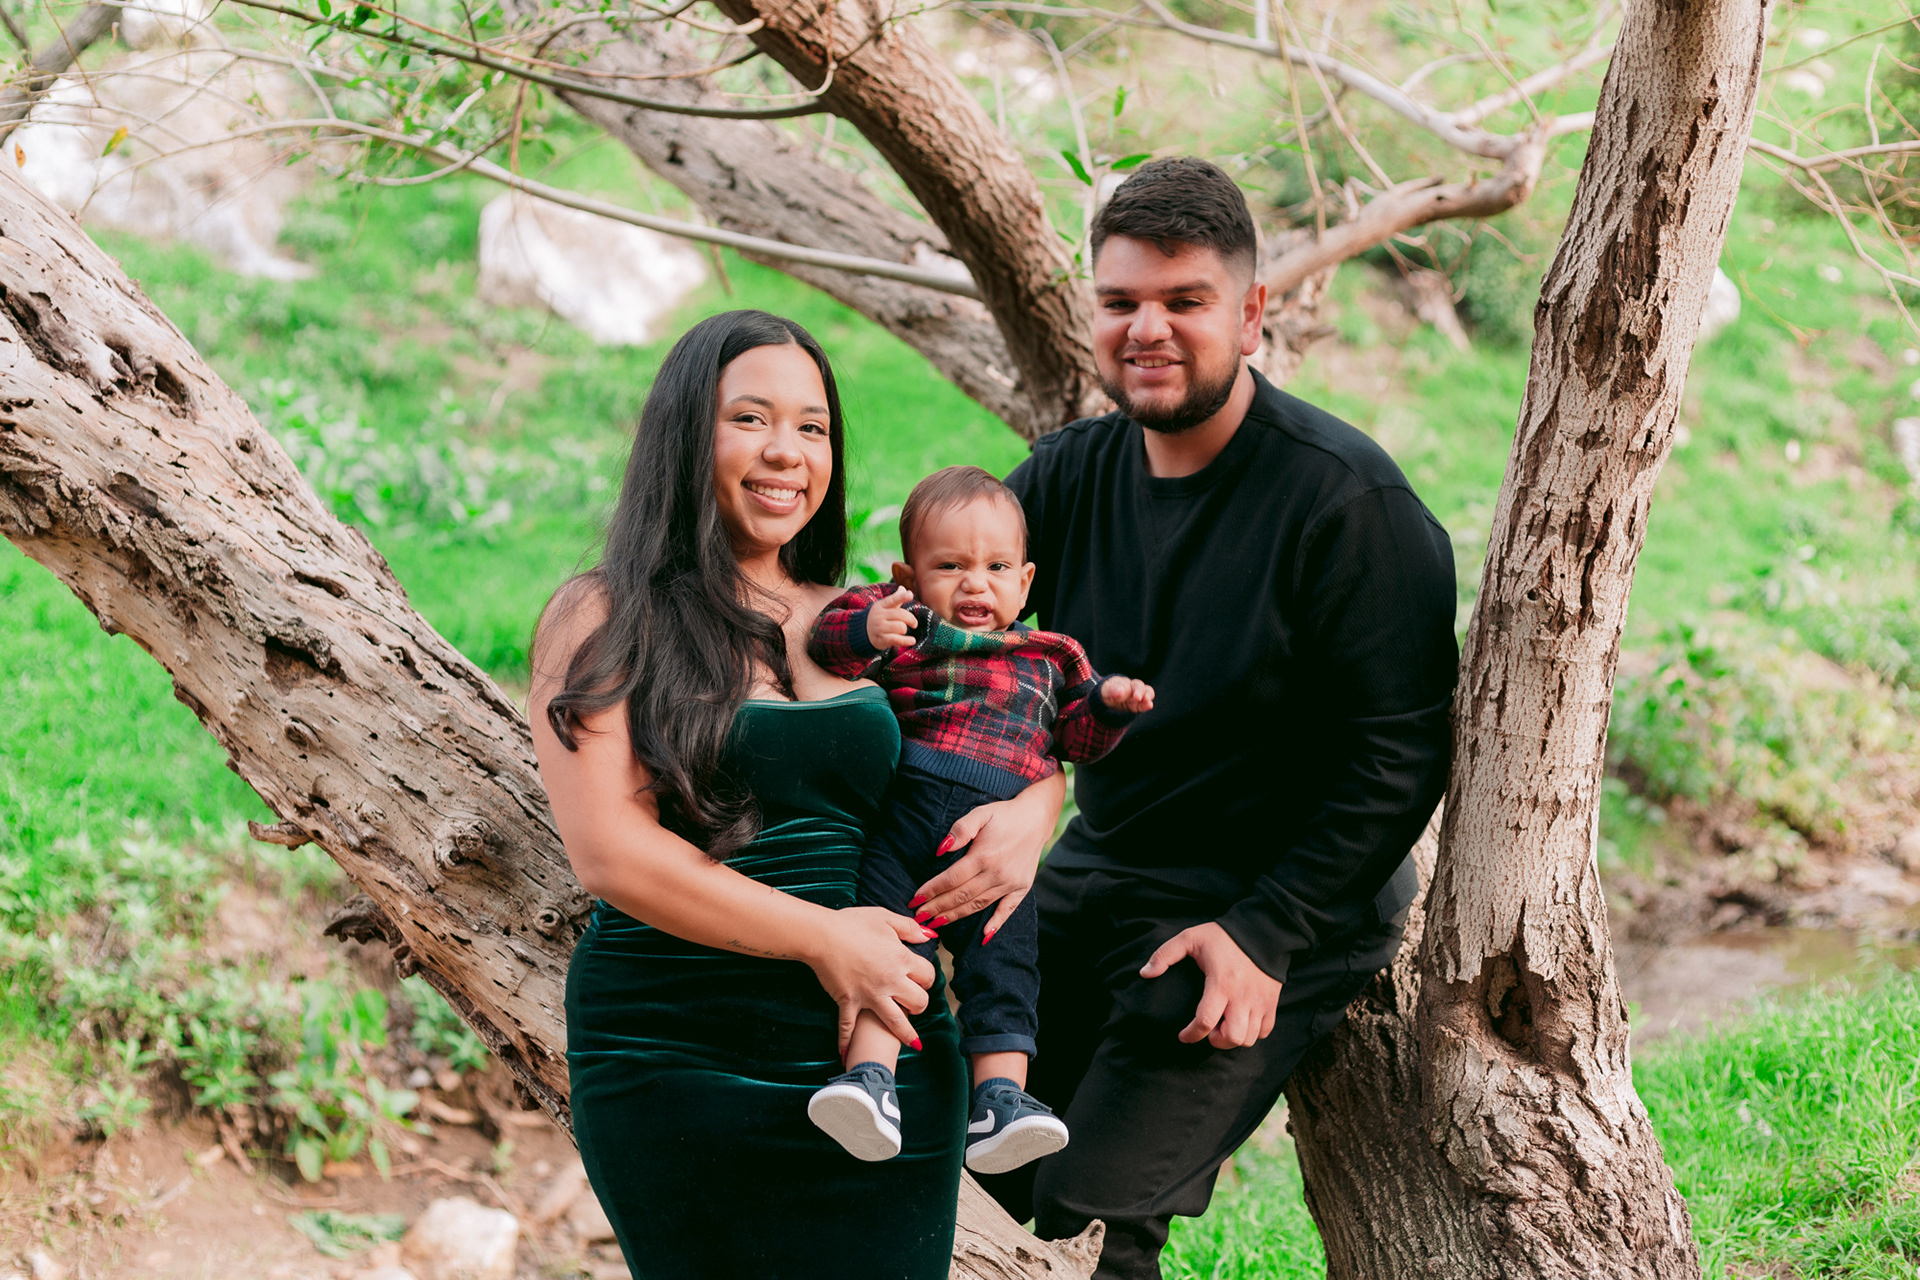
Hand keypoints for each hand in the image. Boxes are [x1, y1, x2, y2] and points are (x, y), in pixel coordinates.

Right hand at [807, 906, 939, 1056]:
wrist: (821, 935)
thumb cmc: (852, 923)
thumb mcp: (884, 917)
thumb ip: (909, 927)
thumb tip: (929, 935)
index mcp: (901, 959)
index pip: (928, 975)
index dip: (927, 978)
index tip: (922, 979)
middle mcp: (890, 981)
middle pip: (919, 1002)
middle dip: (920, 1005)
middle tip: (915, 1004)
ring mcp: (870, 995)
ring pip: (896, 1022)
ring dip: (906, 1033)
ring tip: (913, 1042)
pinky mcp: (849, 1002)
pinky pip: (849, 1027)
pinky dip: (847, 1042)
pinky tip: (847, 1055)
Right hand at [866, 587, 917, 650]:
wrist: (861, 631)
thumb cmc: (878, 617)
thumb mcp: (883, 606)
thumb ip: (895, 598)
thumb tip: (903, 588)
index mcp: (881, 606)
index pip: (892, 600)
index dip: (902, 597)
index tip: (910, 595)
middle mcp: (879, 616)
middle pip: (901, 615)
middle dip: (911, 619)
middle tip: (914, 624)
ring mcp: (880, 628)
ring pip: (901, 627)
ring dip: (905, 630)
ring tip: (902, 631)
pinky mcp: (881, 640)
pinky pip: (897, 639)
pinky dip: (906, 641)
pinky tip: (912, 641)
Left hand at [911, 772, 1064, 938]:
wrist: (1036, 818)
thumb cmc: (1004, 815)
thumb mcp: (980, 814)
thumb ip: (960, 830)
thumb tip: (941, 850)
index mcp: (983, 856)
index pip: (951, 879)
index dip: (931, 891)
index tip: (915, 900)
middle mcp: (996, 873)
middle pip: (961, 896)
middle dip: (937, 908)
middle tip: (919, 917)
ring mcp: (1010, 883)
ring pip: (978, 905)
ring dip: (956, 916)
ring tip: (937, 924)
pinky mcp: (1021, 888)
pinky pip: (1007, 910)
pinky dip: (996, 924)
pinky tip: (984, 936)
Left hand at [1100, 675, 1154, 713]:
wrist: (1105, 702)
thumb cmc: (1106, 693)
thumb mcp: (1105, 691)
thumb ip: (1112, 690)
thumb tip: (1121, 691)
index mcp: (1123, 682)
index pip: (1129, 683)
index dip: (1131, 689)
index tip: (1128, 694)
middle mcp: (1132, 688)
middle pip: (1139, 686)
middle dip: (1140, 691)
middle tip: (1137, 698)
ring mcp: (1136, 697)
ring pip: (1146, 693)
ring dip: (1147, 696)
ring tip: (1148, 702)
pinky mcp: (1137, 706)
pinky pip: (1144, 704)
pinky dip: (1147, 705)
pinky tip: (1149, 706)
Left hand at [1139, 922, 1280, 1048]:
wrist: (1263, 930)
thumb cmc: (1223, 936)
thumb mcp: (1190, 938)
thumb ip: (1165, 954)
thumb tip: (1145, 973)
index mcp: (1220, 983)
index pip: (1205, 1021)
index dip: (1191, 1035)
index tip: (1182, 1035)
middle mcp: (1242, 997)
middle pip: (1232, 1037)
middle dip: (1216, 1041)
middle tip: (1208, 1031)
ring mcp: (1260, 1002)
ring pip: (1249, 1038)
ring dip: (1233, 1038)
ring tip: (1223, 1026)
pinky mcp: (1272, 1002)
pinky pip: (1265, 1031)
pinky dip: (1253, 1033)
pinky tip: (1241, 1021)